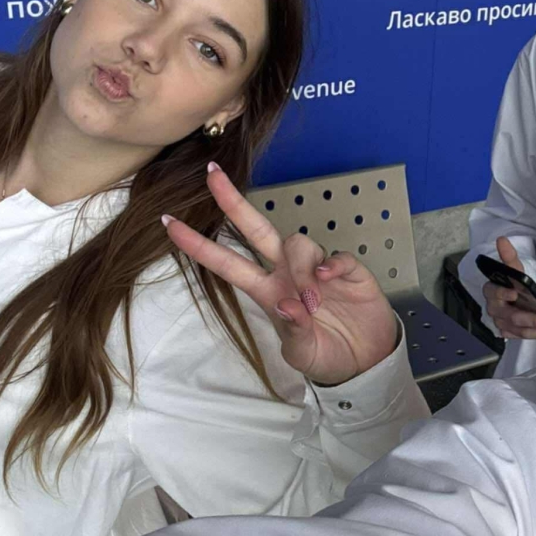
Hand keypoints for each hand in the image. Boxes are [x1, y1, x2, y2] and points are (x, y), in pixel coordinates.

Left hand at [163, 164, 398, 385]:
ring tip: (313, 301)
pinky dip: (331, 265)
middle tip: (211, 175)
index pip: (227, 263)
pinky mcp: (347, 270)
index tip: (168, 223)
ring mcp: (317, 269)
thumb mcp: (303, 354)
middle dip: (233, 202)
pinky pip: (335, 256)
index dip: (198, 245)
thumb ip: (293, 331)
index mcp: (267, 292)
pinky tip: (330, 279)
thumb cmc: (328, 356)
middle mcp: (287, 273)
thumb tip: (287, 305)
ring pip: (297, 243)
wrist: (367, 360)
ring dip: (300, 268)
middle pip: (256, 229)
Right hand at [482, 236, 535, 341]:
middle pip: (513, 318)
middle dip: (534, 320)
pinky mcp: (512, 333)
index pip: (494, 293)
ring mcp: (503, 324)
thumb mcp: (513, 269)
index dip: (503, 294)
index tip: (514, 293)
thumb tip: (502, 240)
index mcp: (492, 292)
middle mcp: (496, 310)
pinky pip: (528, 336)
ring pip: (522, 331)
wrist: (514, 298)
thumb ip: (508, 256)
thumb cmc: (512, 283)